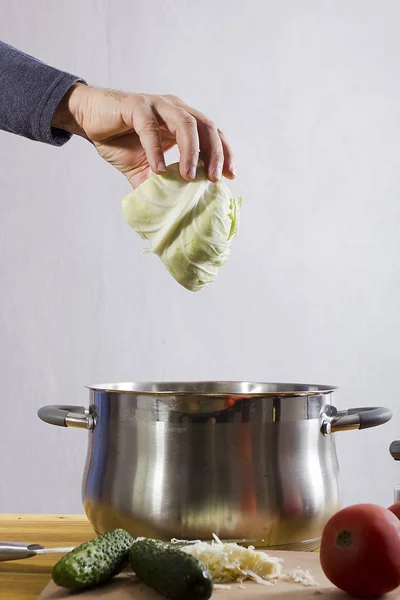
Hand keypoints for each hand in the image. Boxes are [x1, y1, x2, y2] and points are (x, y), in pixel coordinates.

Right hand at [52, 83, 235, 187]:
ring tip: (188, 177)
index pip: (212, 134)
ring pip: (185, 123)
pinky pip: (150, 127)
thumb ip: (158, 184)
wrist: (87, 120)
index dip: (224, 153)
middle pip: (206, 126)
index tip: (231, 176)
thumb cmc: (119, 140)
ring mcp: (156, 105)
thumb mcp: (142, 169)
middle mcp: (174, 109)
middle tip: (214, 179)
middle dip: (214, 153)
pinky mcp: (136, 105)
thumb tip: (170, 212)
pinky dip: (157, 149)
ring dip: (190, 151)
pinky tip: (158, 169)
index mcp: (182, 121)